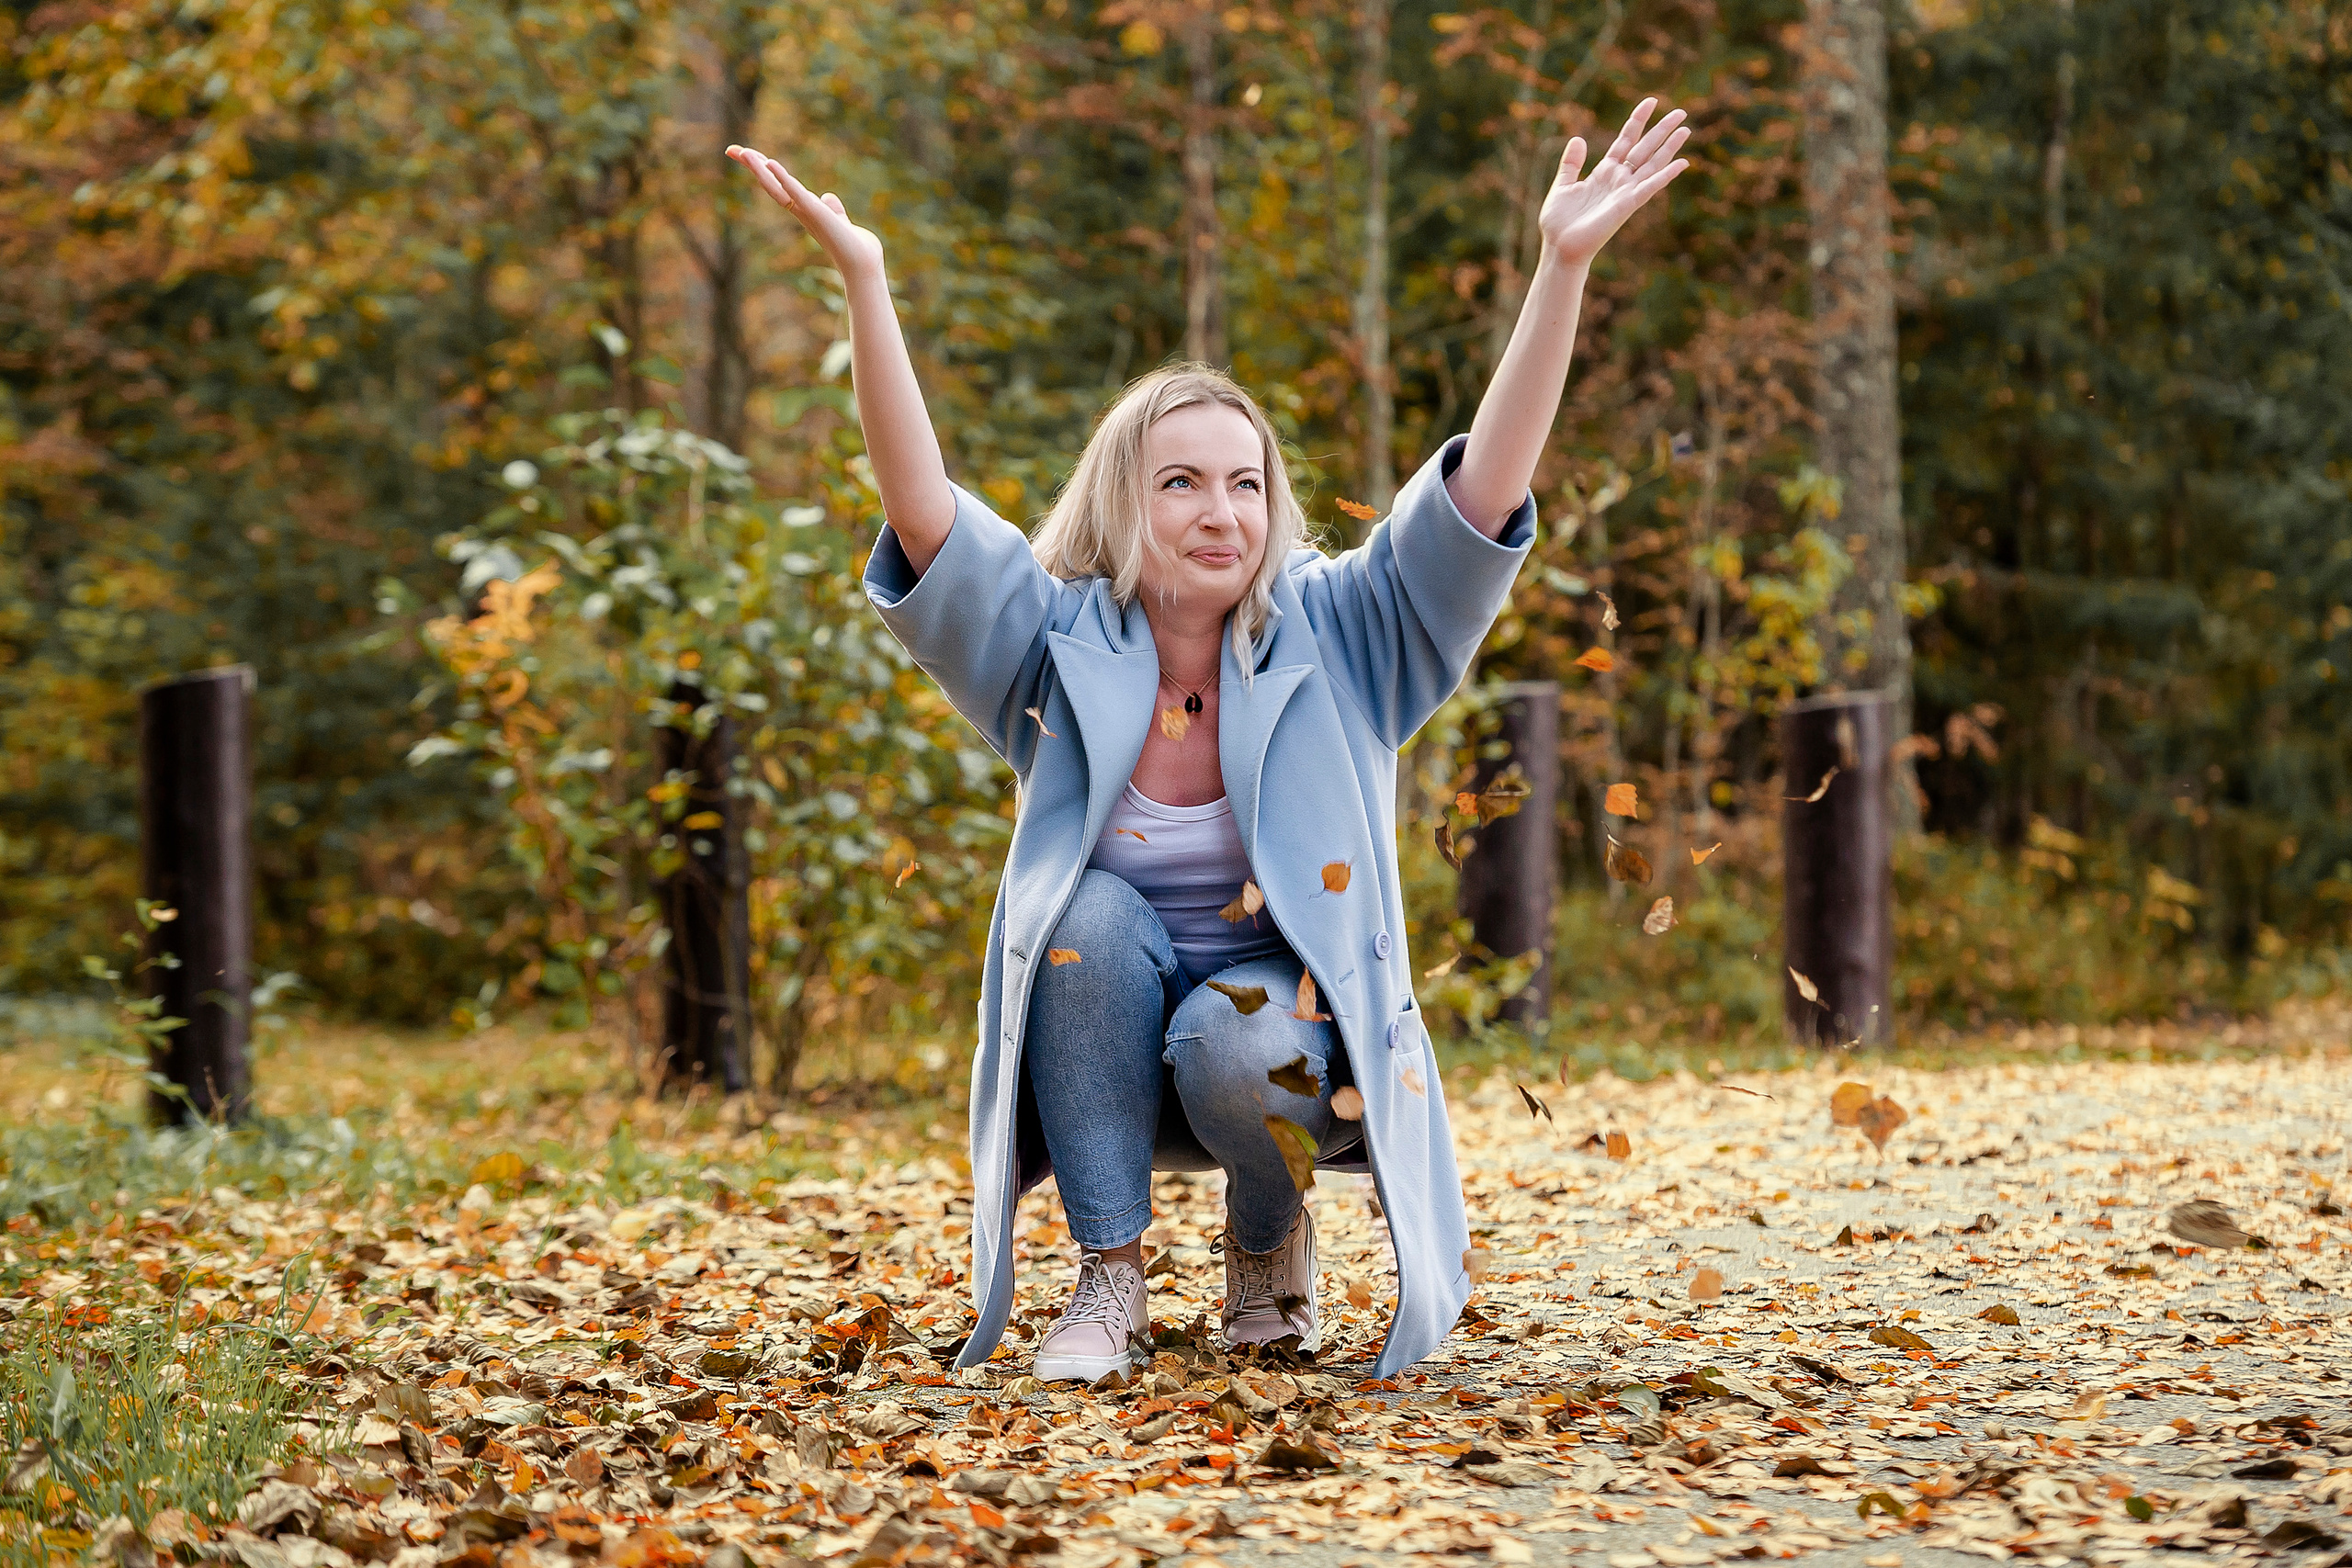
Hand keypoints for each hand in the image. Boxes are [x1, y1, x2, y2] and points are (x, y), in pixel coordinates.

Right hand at [726, 145, 886, 280]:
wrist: (864, 264)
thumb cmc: (854, 247)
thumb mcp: (841, 221)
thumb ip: (833, 209)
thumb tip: (828, 198)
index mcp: (804, 209)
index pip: (779, 185)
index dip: (763, 170)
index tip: (745, 154)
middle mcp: (800, 210)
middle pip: (770, 184)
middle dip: (751, 166)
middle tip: (730, 149)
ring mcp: (807, 212)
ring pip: (776, 188)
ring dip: (759, 169)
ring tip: (744, 152)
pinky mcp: (816, 212)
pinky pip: (795, 193)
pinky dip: (782, 178)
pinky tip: (771, 164)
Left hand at [1537, 99, 1690, 268]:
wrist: (1559, 248)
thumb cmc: (1559, 222)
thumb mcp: (1562, 185)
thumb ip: (1571, 163)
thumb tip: (1578, 139)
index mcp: (1604, 172)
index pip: (1625, 140)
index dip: (1637, 121)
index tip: (1651, 101)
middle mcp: (1619, 180)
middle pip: (1645, 148)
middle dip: (1662, 130)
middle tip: (1682, 112)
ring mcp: (1625, 192)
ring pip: (1652, 164)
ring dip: (1670, 147)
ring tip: (1686, 129)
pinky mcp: (1627, 206)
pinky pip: (1650, 187)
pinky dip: (1665, 175)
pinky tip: (1682, 163)